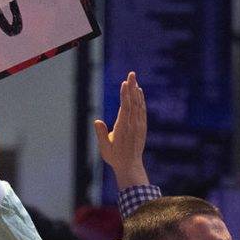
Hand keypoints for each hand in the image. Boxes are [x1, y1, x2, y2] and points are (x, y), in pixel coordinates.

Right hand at [95, 71, 147, 186]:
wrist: (130, 166)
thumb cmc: (115, 157)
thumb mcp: (104, 148)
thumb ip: (100, 134)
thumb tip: (96, 121)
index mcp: (123, 129)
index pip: (125, 108)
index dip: (125, 95)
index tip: (124, 83)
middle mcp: (133, 125)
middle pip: (133, 103)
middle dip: (132, 87)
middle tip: (131, 73)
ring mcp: (139, 125)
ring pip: (139, 105)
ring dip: (136, 91)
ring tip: (134, 79)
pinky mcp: (142, 127)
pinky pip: (142, 110)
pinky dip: (141, 100)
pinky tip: (139, 92)